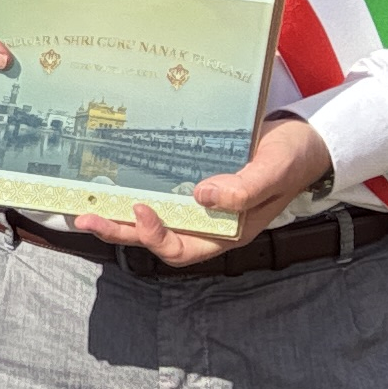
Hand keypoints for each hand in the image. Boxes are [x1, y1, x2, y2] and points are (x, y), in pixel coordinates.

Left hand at [75, 113, 335, 265]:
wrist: (302, 139)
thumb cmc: (292, 159)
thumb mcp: (274, 170)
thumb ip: (245, 188)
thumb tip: (203, 196)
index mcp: (226, 232)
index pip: (183, 249)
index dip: (157, 236)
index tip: (142, 210)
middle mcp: (207, 224)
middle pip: (156, 238)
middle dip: (120, 232)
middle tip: (85, 219)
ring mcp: (198, 205)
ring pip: (152, 218)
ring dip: (118, 215)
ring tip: (85, 207)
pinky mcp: (191, 183)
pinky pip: (158, 194)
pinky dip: (134, 191)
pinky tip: (111, 181)